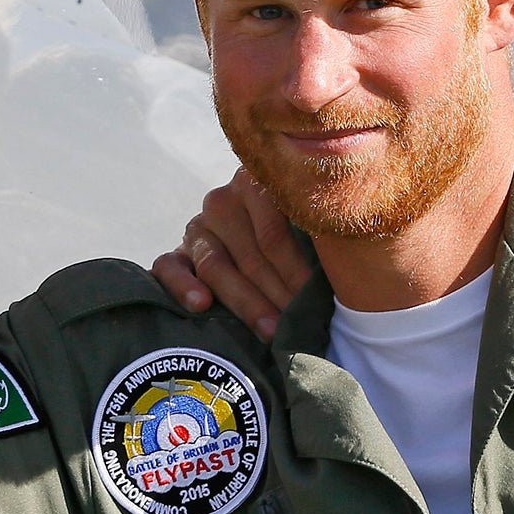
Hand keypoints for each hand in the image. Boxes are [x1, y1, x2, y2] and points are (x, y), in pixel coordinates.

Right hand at [150, 168, 311, 339]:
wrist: (254, 249)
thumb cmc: (299, 243)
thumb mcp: (308, 230)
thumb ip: (318, 237)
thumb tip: (345, 270)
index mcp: (257, 183)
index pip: (274, 232)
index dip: (297, 269)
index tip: (317, 297)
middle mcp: (222, 199)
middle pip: (250, 253)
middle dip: (278, 293)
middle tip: (301, 324)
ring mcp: (196, 227)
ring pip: (216, 266)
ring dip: (247, 302)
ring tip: (270, 331)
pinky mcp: (175, 254)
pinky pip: (169, 267)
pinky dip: (183, 285)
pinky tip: (201, 304)